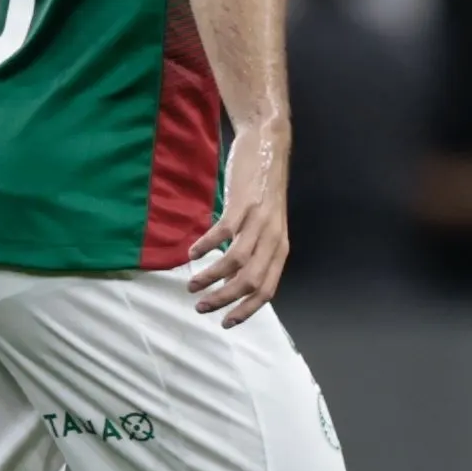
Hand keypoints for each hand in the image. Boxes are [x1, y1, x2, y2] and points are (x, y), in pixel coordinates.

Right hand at [187, 120, 289, 323]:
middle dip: (224, 299)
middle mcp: (273, 239)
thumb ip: (256, 248)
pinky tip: (192, 252)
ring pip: (236, 262)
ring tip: (191, 284)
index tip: (225, 322)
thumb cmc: (263, 188)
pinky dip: (205, 246)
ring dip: (211, 277)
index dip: (246, 310)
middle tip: (201, 307)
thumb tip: (233, 276)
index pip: (267, 290)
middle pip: (250, 282)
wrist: (268, 148)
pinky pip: (222, 233)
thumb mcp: (267, 223)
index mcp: (280, 248)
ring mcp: (258, 222)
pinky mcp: (242, 205)